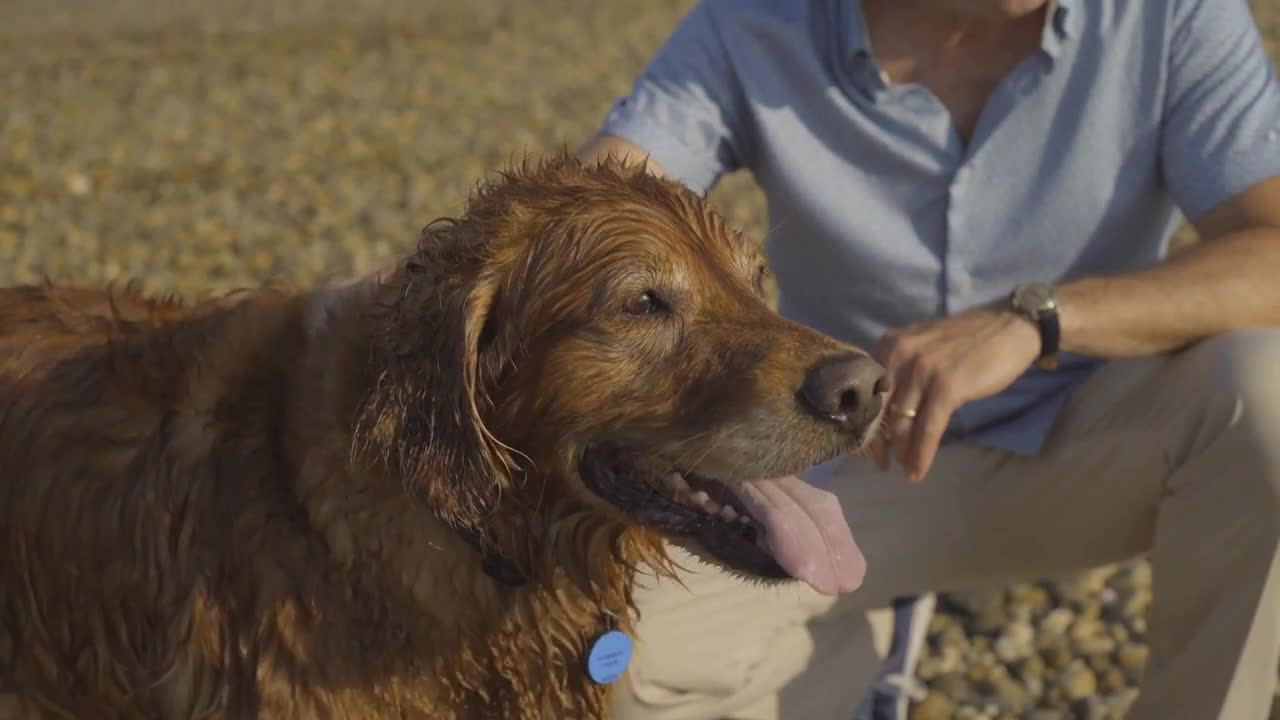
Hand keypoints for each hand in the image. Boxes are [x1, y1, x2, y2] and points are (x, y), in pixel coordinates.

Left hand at [870, 305, 1041, 481]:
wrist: (1010, 327)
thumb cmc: (967, 341)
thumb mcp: (921, 347)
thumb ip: (899, 370)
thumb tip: (884, 408)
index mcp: (889, 345)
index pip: (866, 391)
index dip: (864, 422)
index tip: (866, 443)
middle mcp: (899, 354)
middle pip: (879, 409)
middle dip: (878, 442)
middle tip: (881, 463)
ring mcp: (922, 370)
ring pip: (902, 423)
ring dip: (902, 453)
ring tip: (904, 470)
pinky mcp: (947, 386)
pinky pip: (927, 429)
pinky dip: (921, 455)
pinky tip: (918, 472)